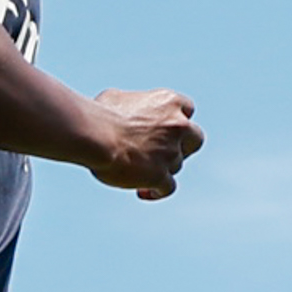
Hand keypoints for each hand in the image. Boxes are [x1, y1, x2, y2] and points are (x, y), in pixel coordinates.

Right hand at [85, 89, 201, 199]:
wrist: (96, 135)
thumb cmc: (101, 113)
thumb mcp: (117, 98)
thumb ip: (132, 105)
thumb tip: (124, 112)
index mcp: (169, 102)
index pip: (187, 110)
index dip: (177, 120)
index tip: (164, 128)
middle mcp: (177, 126)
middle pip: (194, 140)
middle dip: (182, 147)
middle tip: (163, 153)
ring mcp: (171, 152)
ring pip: (176, 165)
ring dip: (161, 169)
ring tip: (137, 173)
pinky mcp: (161, 175)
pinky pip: (167, 188)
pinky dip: (157, 191)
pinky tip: (142, 192)